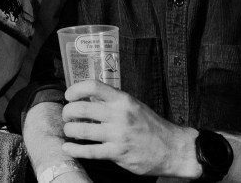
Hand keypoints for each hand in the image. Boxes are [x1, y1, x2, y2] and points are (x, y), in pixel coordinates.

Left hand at [60, 80, 198, 178]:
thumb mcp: (134, 105)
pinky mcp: (117, 153)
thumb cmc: (152, 126)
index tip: (68, 96)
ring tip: (69, 131)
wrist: (173, 149)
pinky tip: (68, 148)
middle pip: (81, 109)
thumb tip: (89, 97)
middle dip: (68, 113)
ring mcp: (117, 135)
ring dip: (69, 130)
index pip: (93, 86)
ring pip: (81, 130)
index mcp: (123, 100)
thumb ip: (114, 101)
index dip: (75, 89)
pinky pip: (89, 152)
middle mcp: (119, 115)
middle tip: (67, 116)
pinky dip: (74, 150)